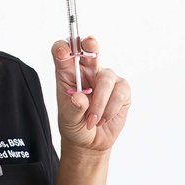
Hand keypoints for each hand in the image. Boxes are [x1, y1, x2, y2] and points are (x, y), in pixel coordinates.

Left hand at [51, 35, 130, 153]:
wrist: (90, 141)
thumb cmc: (75, 124)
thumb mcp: (68, 118)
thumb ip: (73, 108)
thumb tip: (79, 98)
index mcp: (68, 72)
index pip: (64, 52)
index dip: (63, 48)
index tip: (63, 52)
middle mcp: (87, 70)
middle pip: (89, 48)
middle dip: (90, 44)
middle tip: (90, 44)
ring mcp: (106, 77)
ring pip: (105, 79)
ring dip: (99, 103)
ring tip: (92, 121)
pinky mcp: (122, 89)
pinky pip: (119, 94)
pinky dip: (109, 110)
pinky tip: (103, 119)